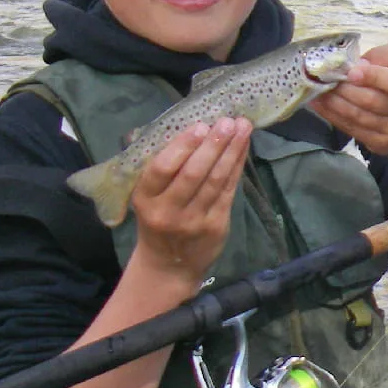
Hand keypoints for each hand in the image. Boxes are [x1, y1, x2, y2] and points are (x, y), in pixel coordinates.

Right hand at [128, 117, 252, 284]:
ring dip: (231, 151)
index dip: (182, 146)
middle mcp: (168, 211)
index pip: (162, 169)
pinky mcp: (216, 226)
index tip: (200, 125)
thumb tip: (189, 127)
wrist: (169, 266)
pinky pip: (229, 191)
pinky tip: (243, 148)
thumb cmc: (157, 219)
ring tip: (243, 127)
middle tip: (228, 121)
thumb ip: (162, 170)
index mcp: (145, 199)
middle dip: (213, 145)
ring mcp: (194, 220)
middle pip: (194, 174)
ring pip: (216, 181)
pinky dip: (237, 167)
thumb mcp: (147, 197)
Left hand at [309, 42, 387, 157]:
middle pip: (372, 101)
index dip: (375, 77)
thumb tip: (359, 64)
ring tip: (317, 88)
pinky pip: (352, 128)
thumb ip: (387, 55)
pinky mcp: (381, 145)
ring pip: (358, 116)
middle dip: (344, 88)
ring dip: (333, 102)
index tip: (352, 71)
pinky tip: (320, 104)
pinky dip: (332, 115)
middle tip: (324, 76)